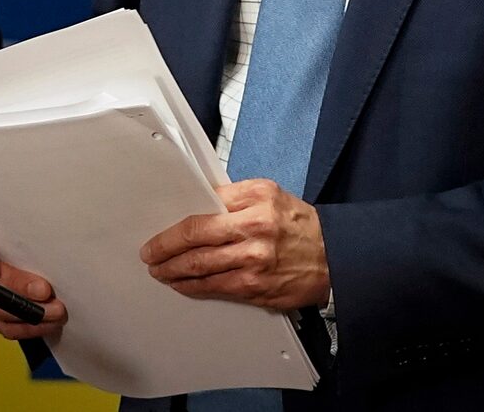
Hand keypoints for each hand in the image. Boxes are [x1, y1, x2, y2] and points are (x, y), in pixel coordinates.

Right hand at [0, 223, 68, 339]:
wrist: (21, 244)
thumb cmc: (19, 228)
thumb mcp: (18, 220)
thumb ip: (25, 223)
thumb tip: (47, 227)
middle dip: (18, 290)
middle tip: (44, 290)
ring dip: (28, 315)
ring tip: (55, 311)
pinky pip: (7, 327)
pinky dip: (29, 327)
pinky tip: (49, 323)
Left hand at [140, 178, 330, 310]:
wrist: (332, 257)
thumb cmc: (299, 224)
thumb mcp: (268, 193)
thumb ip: (233, 196)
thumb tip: (201, 202)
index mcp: (254, 202)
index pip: (202, 215)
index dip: (174, 230)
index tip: (158, 236)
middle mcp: (254, 231)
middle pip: (197, 242)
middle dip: (167, 252)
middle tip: (151, 257)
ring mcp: (255, 263)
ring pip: (203, 269)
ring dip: (175, 273)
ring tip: (161, 272)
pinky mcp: (257, 289)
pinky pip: (218, 289)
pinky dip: (196, 288)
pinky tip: (184, 285)